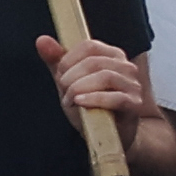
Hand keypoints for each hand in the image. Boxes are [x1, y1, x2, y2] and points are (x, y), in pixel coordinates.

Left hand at [33, 35, 152, 124]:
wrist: (107, 135)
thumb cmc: (90, 106)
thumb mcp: (70, 82)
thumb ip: (57, 61)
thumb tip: (42, 40)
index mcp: (112, 56)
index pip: (89, 46)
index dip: (69, 60)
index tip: (60, 76)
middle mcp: (126, 67)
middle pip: (95, 62)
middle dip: (71, 78)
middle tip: (64, 92)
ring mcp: (132, 85)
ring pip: (105, 77)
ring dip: (80, 89)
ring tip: (71, 100)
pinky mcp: (134, 104)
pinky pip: (115, 97)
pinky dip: (94, 99)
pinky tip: (80, 102)